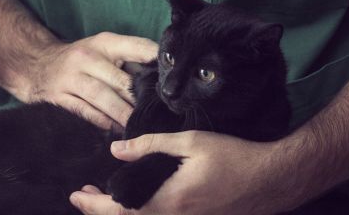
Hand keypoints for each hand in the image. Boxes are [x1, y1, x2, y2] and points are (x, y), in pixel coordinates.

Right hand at [20, 32, 157, 129]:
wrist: (38, 65)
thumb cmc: (82, 59)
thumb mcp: (103, 48)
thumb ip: (131, 58)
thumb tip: (164, 74)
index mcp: (103, 43)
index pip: (136, 48)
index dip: (155, 61)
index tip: (172, 79)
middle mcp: (86, 58)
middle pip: (121, 81)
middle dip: (140, 98)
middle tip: (159, 113)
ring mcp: (71, 78)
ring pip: (103, 99)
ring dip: (123, 115)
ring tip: (139, 126)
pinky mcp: (60, 97)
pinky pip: (87, 113)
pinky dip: (104, 122)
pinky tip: (117, 129)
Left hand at [69, 131, 290, 214]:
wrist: (272, 179)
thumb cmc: (234, 156)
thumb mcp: (191, 142)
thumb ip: (150, 145)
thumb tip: (116, 149)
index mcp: (171, 201)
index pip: (121, 210)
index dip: (94, 205)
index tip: (76, 195)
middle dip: (101, 210)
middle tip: (82, 195)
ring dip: (120, 212)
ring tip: (101, 196)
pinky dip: (140, 213)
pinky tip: (133, 200)